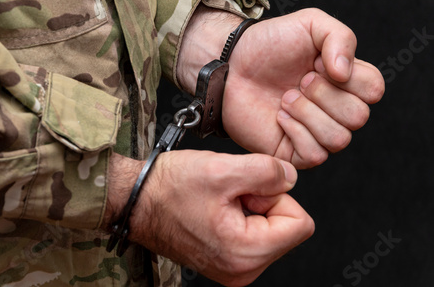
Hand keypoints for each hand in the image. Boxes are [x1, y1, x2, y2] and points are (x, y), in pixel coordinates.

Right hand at [105, 151, 313, 285]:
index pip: (301, 223)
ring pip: (271, 229)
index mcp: (246, 253)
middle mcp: (243, 269)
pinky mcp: (227, 260)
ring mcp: (235, 268)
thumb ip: (268, 171)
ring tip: (220, 200)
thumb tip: (291, 177)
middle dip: (263, 202)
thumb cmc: (168, 189)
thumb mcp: (222, 169)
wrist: (136, 201)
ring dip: (251, 207)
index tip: (246, 189)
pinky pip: (254, 234)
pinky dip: (241, 215)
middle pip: (287, 227)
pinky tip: (217, 207)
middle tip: (229, 194)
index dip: (278, 196)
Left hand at [179, 7, 384, 168]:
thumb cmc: (269, 45)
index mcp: (345, 81)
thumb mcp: (310, 24)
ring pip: (339, 139)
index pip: (374, 90)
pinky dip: (296, 132)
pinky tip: (279, 117)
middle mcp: (335, 109)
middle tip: (298, 81)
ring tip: (285, 98)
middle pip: (358, 116)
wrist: (231, 65)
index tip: (317, 63)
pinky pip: (316, 155)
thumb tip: (345, 72)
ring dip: (308, 114)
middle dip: (323, 95)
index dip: (348, 77)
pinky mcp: (295, 152)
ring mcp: (316, 133)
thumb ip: (340, 37)